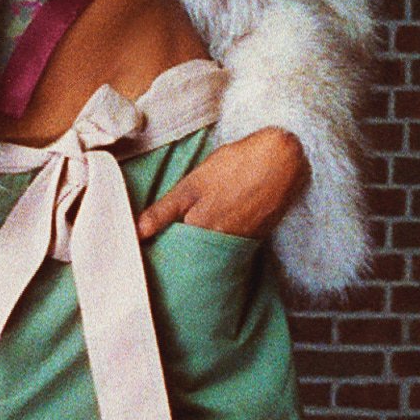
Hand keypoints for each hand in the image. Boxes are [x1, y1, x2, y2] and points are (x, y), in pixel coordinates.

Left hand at [136, 127, 306, 243]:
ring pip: (211, 255)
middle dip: (178, 257)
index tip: (147, 257)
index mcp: (200, 231)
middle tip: (162, 255)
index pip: (172, 255)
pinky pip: (230, 248)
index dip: (159, 255)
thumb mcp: (192, 184)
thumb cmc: (234, 167)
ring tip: (185, 246)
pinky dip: (218, 245)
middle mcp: (220, 244)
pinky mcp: (255, 237)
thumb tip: (137, 232)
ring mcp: (239, 243)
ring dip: (197, 253)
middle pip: (192, 259)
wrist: (281, 160)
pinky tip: (213, 234)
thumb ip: (163, 211)